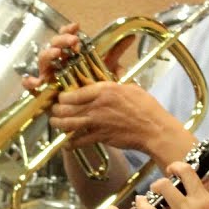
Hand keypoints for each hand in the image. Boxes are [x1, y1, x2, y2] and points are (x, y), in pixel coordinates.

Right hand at [21, 22, 137, 91]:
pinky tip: (35, 81)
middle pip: (54, 44)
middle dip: (61, 40)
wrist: (89, 109)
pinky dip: (30, 81)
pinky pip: (32, 84)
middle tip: (72, 41)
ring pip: (43, 59)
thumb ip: (115, 53)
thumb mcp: (105, 68)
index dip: (68, 30)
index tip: (77, 27)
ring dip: (49, 54)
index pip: (65, 36)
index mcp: (70, 53)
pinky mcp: (43, 88)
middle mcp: (58, 61)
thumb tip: (131, 37)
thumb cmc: (93, 86)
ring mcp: (49, 73)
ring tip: (58, 54)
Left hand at [49, 80, 181, 151]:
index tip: (61, 97)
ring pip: (68, 124)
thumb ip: (119, 76)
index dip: (62, 96)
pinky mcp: (100, 137)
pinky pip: (79, 141)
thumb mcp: (131, 86)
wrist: (153, 129)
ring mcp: (97, 122)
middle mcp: (96, 106)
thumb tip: (116, 65)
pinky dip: (71, 143)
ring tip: (55, 123)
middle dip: (56, 110)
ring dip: (59, 124)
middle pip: (65, 108)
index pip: (73, 93)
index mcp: (103, 90)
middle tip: (55, 110)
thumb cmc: (146, 107)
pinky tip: (67, 142)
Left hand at [129, 163, 208, 208]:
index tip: (171, 170)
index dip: (174, 166)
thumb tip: (191, 182)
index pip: (185, 172)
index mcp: (205, 202)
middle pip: (162, 187)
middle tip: (155, 189)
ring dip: (141, 203)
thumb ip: (203, 197)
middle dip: (155, 185)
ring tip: (140, 202)